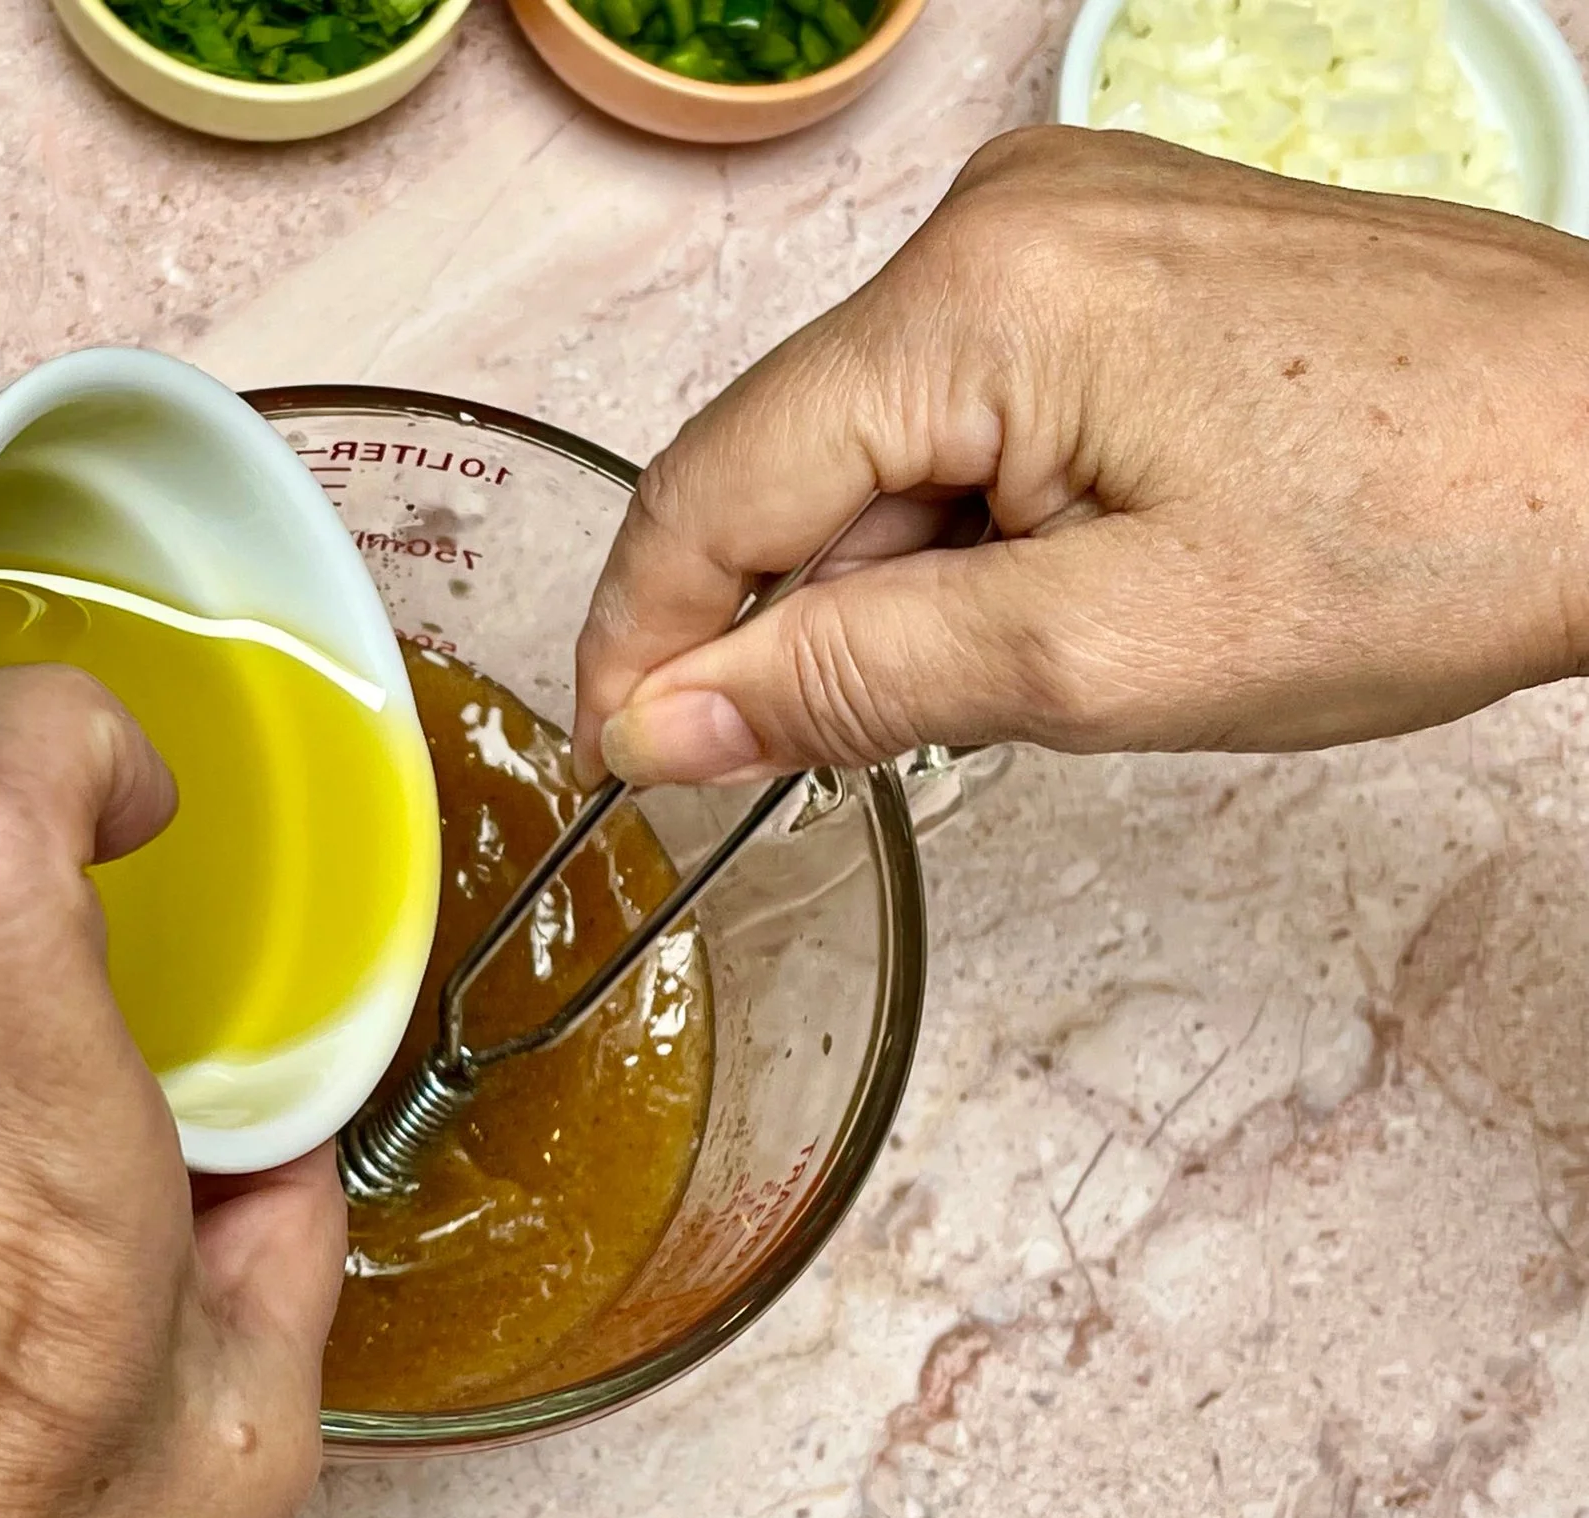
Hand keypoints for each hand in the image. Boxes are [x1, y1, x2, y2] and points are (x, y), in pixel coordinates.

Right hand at [576, 127, 1588, 785]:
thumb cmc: (1425, 535)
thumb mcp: (1108, 655)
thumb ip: (860, 680)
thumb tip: (670, 722)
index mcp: (977, 299)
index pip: (716, 479)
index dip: (646, 635)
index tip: (624, 760)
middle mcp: (995, 223)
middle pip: (793, 457)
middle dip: (803, 616)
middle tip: (863, 753)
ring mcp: (1059, 226)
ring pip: (879, 440)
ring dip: (903, 576)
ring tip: (1043, 654)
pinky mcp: (1114, 255)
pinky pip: (965, 404)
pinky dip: (971, 521)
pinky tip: (1064, 583)